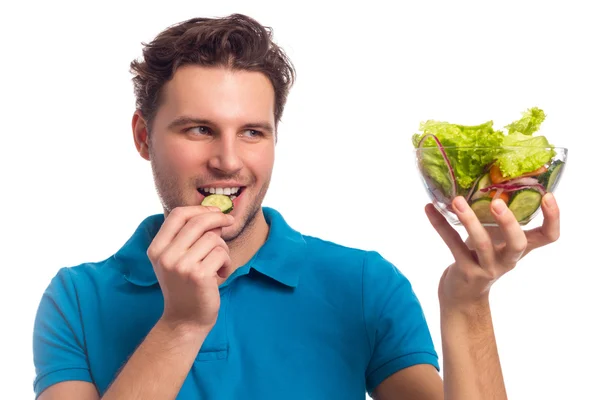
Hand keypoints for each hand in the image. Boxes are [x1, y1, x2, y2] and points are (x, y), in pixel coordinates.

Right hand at [146, 206, 234, 331]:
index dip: (200, 209)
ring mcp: (181, 266)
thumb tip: (214, 214)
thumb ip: (187, 238)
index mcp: (157, 248)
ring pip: (213, 239)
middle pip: (198, 222)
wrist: (185, 321)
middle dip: (219, 219)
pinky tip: (220, 275)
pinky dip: (226, 263)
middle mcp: (166, 256)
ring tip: (217, 264)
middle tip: (230, 222)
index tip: (215, 211)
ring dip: (222, 249)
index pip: (178, 215)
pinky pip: (222, 254)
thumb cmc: (185, 287)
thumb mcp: (175, 260)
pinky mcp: (199, 275)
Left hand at [425, 193, 559, 311]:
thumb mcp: (495, 237)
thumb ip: (496, 216)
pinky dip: (440, 225)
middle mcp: (508, 259)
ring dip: (468, 220)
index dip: (553, 218)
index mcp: (521, 248)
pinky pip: (453, 244)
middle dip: (508, 222)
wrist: (463, 294)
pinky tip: (429, 209)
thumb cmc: (482, 256)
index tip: (548, 196)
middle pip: (517, 243)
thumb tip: (486, 175)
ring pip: (482, 244)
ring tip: (457, 201)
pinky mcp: (466, 271)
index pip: (549, 236)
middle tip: (497, 202)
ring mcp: (487, 268)